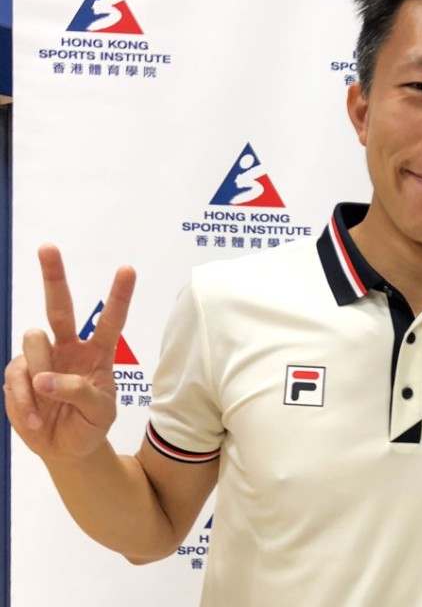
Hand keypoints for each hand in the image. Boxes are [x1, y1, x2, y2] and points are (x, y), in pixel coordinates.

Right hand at [3, 244, 135, 462]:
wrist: (66, 449)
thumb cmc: (90, 424)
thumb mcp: (99, 412)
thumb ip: (78, 392)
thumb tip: (43, 379)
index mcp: (98, 354)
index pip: (111, 320)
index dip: (119, 296)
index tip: (128, 270)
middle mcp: (69, 348)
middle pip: (60, 307)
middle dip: (53, 276)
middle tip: (48, 248)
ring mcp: (42, 359)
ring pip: (34, 340)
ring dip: (40, 374)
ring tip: (47, 407)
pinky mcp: (20, 374)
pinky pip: (16, 375)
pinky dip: (24, 400)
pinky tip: (35, 418)